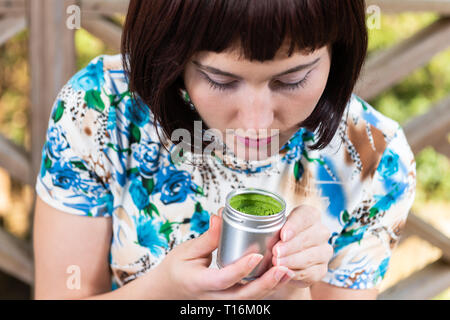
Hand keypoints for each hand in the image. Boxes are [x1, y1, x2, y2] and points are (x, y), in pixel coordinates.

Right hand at [153, 208, 295, 298]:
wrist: (169, 290)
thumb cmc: (176, 269)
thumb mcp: (187, 251)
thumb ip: (208, 237)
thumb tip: (221, 216)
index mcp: (199, 283)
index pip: (223, 279)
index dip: (241, 268)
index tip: (257, 255)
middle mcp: (212, 297)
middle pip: (243, 297)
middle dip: (266, 283)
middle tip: (283, 268)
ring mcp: (222, 303)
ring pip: (249, 301)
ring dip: (270, 288)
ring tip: (287, 271)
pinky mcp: (229, 302)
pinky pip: (250, 299)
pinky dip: (266, 289)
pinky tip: (279, 277)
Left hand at [272, 204, 332, 287]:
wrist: (281, 259)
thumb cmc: (277, 239)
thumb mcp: (273, 231)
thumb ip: (273, 233)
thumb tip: (269, 240)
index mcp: (311, 215)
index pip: (306, 216)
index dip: (294, 226)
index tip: (283, 235)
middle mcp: (321, 232)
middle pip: (309, 237)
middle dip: (291, 246)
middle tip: (276, 252)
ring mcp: (324, 251)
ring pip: (311, 256)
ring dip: (293, 260)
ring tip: (277, 263)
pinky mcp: (321, 270)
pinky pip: (311, 273)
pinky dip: (296, 273)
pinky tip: (285, 272)